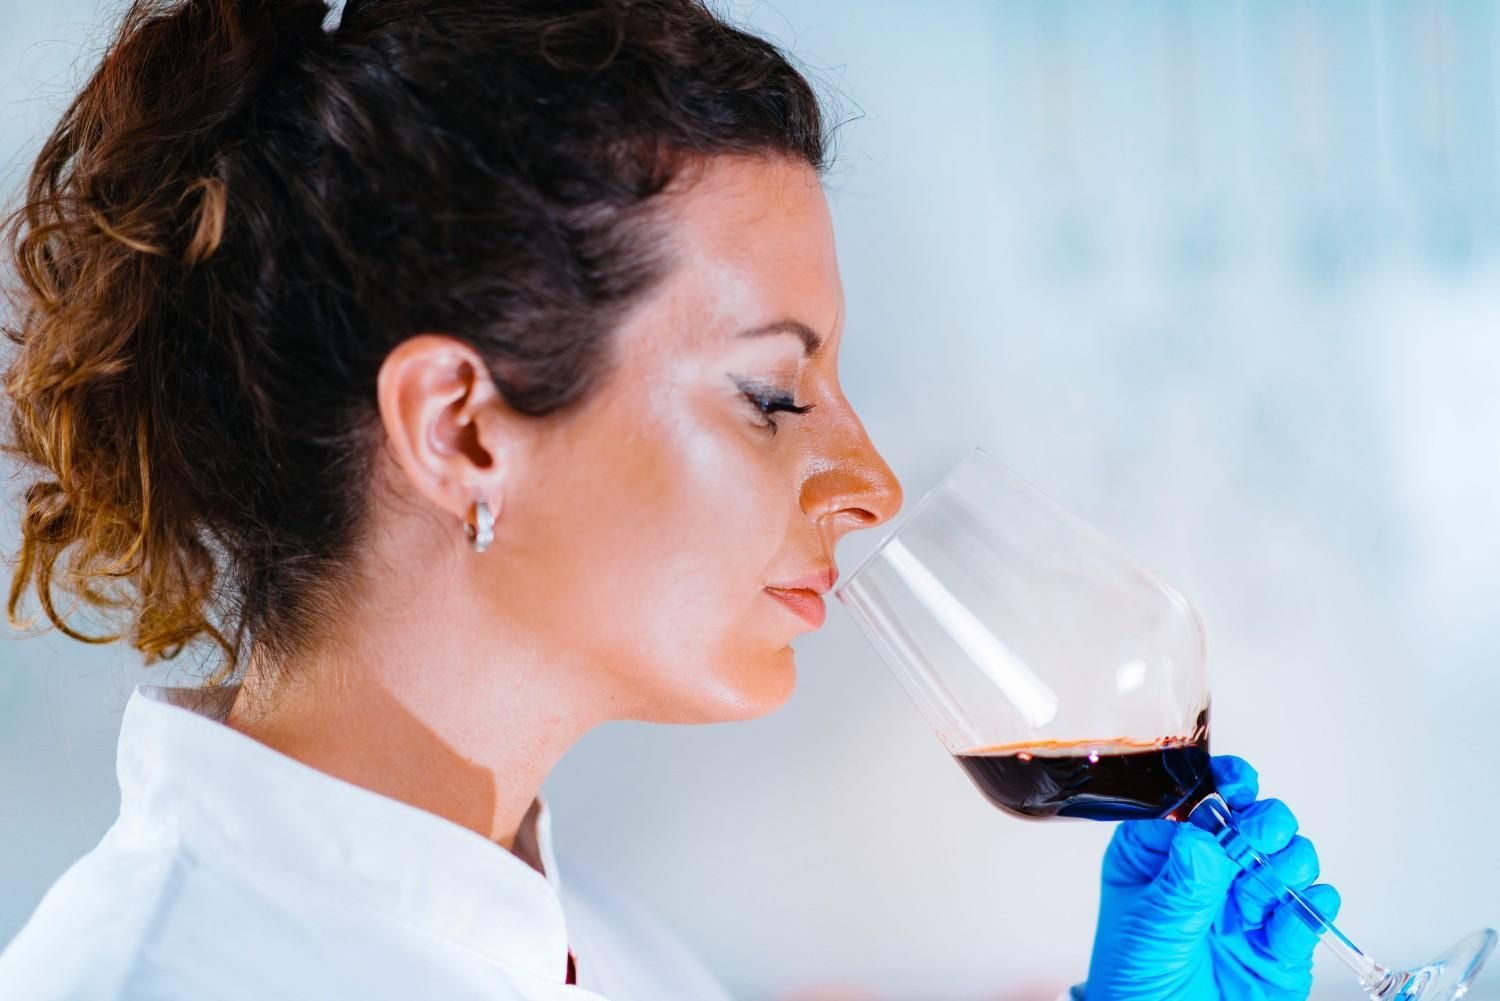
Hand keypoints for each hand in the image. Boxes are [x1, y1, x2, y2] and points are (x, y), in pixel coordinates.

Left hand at [1081, 755, 1340, 1000]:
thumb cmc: (1134, 980)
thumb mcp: (1148, 928)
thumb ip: (1181, 887)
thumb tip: (1202, 840)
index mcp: (1164, 853)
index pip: (1199, 801)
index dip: (1223, 785)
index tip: (1238, 783)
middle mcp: (1212, 871)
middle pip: (1254, 822)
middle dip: (1263, 823)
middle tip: (1257, 836)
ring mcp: (1250, 904)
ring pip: (1290, 858)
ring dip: (1289, 861)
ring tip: (1270, 882)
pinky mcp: (1282, 943)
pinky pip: (1311, 912)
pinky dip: (1313, 906)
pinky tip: (1298, 910)